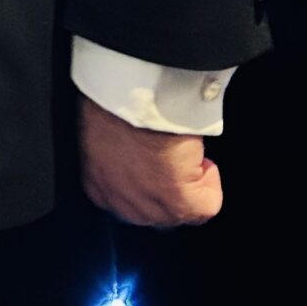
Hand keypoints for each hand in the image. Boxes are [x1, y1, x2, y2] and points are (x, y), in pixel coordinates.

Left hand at [78, 97, 222, 227]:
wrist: (128, 92)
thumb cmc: (110, 100)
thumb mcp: (100, 134)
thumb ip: (111, 156)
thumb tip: (128, 155)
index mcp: (95, 185)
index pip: (127, 202)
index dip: (148, 182)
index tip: (154, 162)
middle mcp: (118, 202)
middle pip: (155, 212)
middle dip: (167, 189)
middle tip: (173, 159)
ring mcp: (149, 205)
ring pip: (181, 211)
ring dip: (190, 182)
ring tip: (185, 153)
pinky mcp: (178, 200)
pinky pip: (206, 206)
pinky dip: (211, 182)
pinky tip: (201, 158)